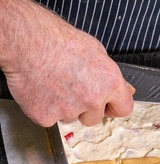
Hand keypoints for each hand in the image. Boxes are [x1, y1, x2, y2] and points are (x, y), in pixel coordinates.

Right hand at [0, 0, 134, 126]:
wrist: (27, 42)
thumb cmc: (59, 41)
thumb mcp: (96, 51)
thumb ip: (112, 76)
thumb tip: (126, 90)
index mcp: (110, 83)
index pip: (124, 109)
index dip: (114, 107)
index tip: (107, 105)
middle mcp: (93, 100)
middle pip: (95, 118)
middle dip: (86, 108)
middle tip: (72, 88)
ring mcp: (69, 110)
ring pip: (72, 118)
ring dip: (65, 107)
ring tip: (55, 83)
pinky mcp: (46, 117)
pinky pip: (50, 119)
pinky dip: (45, 108)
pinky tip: (42, 89)